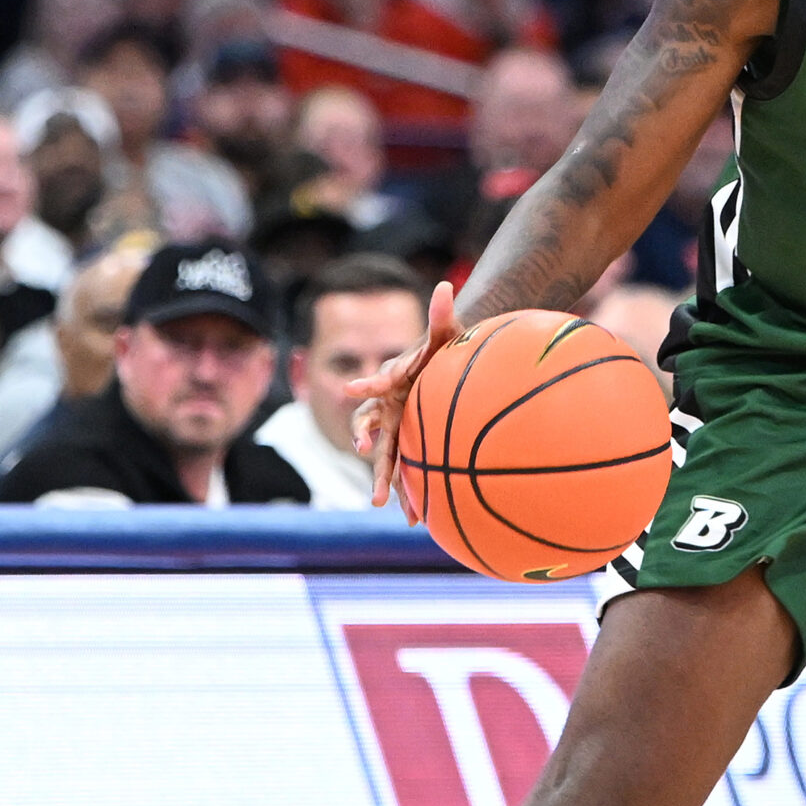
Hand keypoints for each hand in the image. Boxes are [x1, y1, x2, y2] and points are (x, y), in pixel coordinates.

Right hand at [349, 280, 460, 507]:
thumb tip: (445, 285)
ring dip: (388, 480)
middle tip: (365, 458)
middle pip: (372, 428)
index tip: (353, 391)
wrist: (452, 366)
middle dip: (368, 444)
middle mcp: (389, 407)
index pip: (375, 384)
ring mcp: (400, 428)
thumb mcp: (447, 331)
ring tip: (385, 505)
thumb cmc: (448, 347)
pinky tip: (417, 519)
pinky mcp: (413, 444)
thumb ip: (443, 311)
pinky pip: (411, 470)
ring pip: (389, 456)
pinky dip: (413, 492)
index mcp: (393, 382)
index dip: (365, 386)